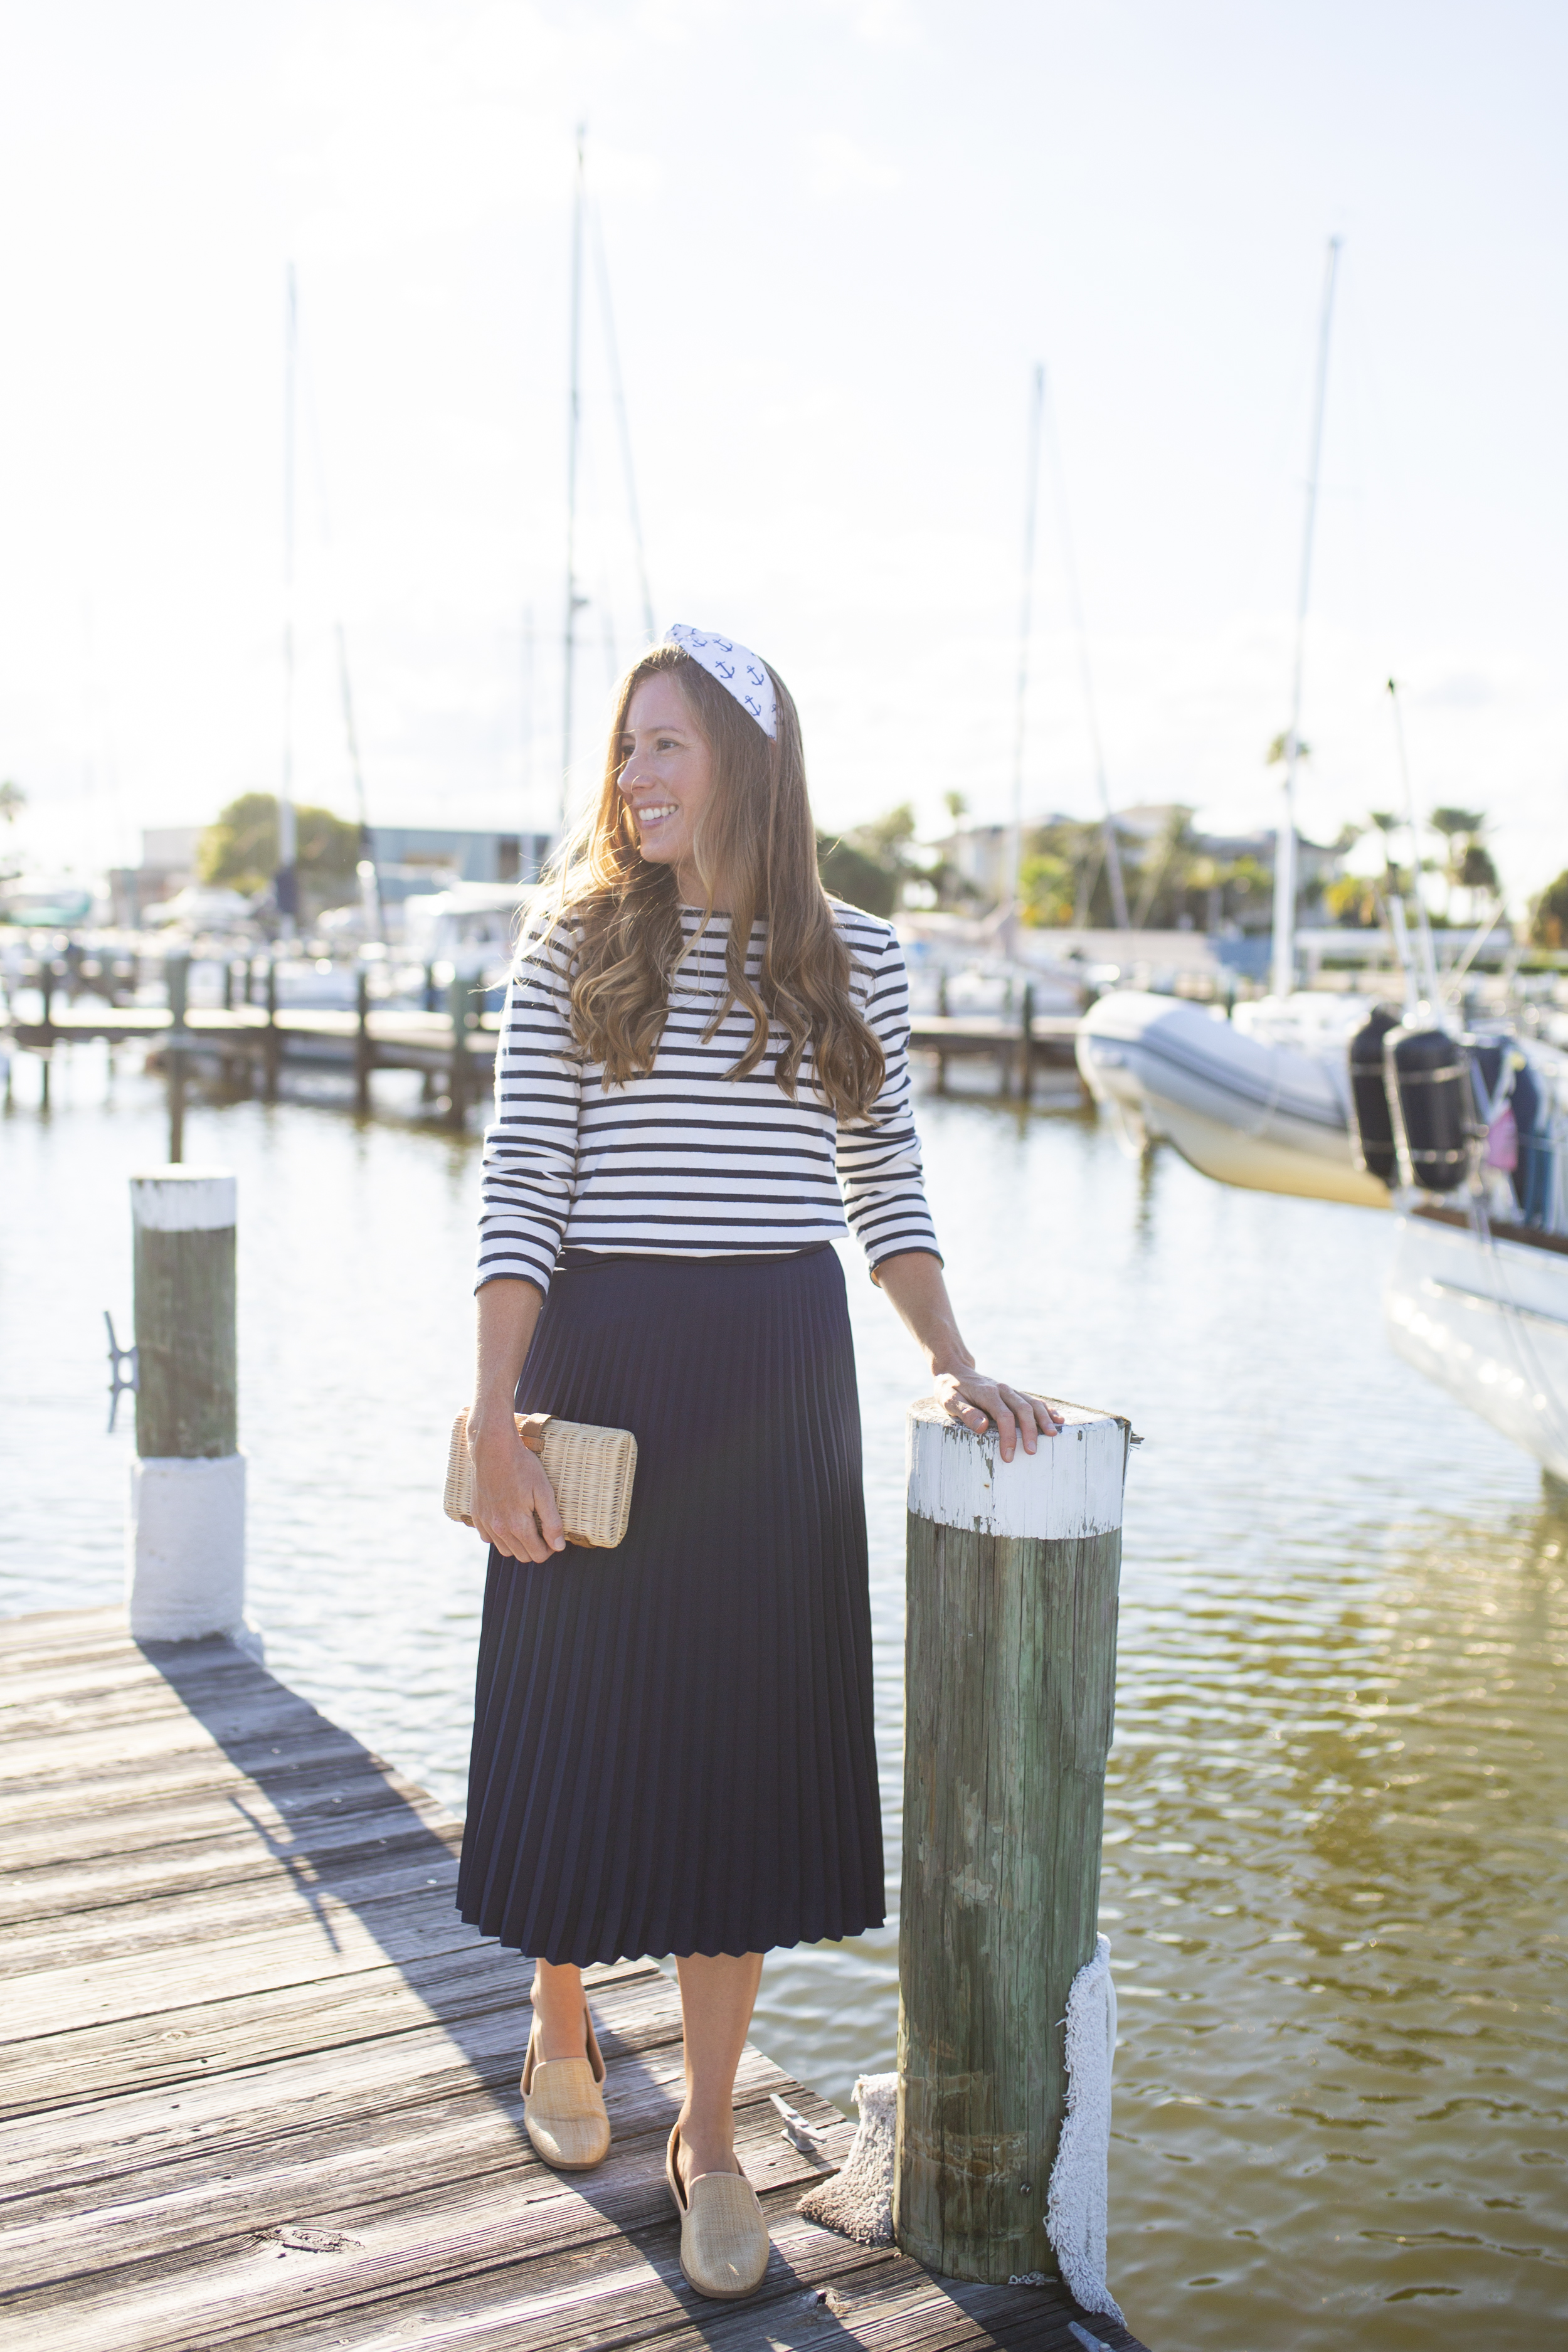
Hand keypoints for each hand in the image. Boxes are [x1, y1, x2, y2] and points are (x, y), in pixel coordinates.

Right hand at [468, 1414, 565, 1561]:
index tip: (554, 1538)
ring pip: (504, 1550)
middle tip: (543, 1532)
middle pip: (521, 1556)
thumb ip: (551, 1522)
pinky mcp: (476, 1515)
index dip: (549, 1549)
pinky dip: (499, 1536)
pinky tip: (507, 1522)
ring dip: (517, 1545)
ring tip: (527, 1527)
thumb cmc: (522, 1467)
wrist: (494, 1448)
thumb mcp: (544, 1492)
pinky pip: (488, 1538)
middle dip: (535, 1548)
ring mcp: (485, 1522)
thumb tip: (558, 1547)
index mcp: (517, 1525)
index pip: (537, 1554)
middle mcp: (499, 1529)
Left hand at [933, 1370, 1061, 1461]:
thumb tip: (982, 1427)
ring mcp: (1009, 1391)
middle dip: (1029, 1431)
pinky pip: (1033, 1401)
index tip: (1008, 1455)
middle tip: (1031, 1452)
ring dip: (1044, 1419)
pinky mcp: (1013, 1394)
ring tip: (1052, 1436)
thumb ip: (965, 1413)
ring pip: (1032, 1403)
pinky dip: (1047, 1410)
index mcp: (987, 1393)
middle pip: (1022, 1409)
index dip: (1008, 1436)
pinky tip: (1058, 1420)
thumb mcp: (949, 1401)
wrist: (954, 1370)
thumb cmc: (949, 1389)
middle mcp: (1002, 1390)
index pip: (1003, 1416)